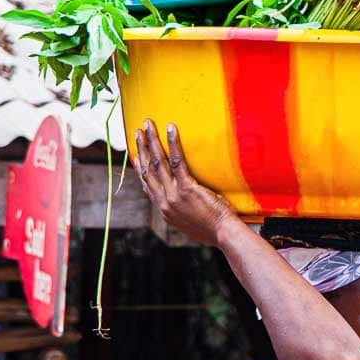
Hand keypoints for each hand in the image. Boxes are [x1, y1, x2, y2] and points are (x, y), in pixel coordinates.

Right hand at [133, 120, 236, 245]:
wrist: (223, 234)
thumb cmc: (213, 229)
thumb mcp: (190, 223)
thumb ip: (183, 210)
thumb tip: (186, 201)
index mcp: (165, 210)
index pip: (148, 185)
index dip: (140, 168)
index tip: (136, 155)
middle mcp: (165, 202)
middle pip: (148, 170)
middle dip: (141, 148)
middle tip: (138, 131)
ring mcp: (174, 195)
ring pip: (158, 163)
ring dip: (151, 141)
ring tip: (147, 125)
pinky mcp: (187, 188)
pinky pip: (177, 162)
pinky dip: (172, 143)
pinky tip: (170, 130)